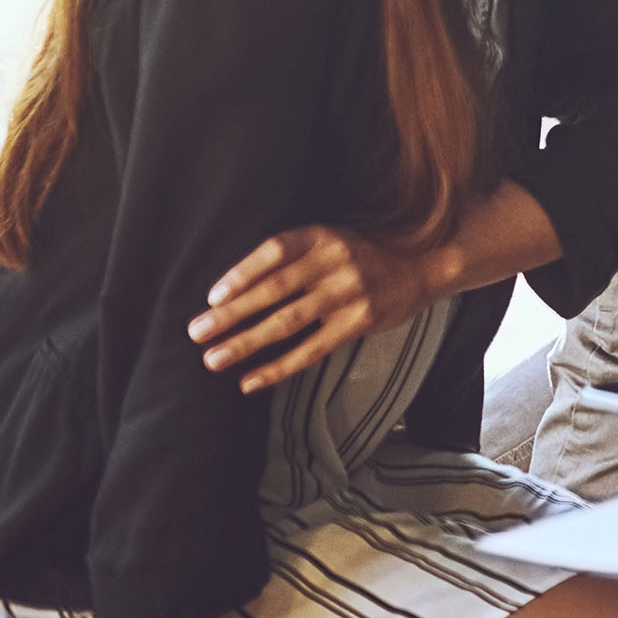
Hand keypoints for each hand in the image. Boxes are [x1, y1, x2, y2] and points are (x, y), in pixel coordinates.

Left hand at [191, 225, 438, 393]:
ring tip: (214, 359)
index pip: (276, 251)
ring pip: (288, 322)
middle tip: (197, 332)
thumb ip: (293, 256)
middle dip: (232, 313)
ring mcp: (348, 294)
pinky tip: (250, 381)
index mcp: (324, 236)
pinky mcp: (358, 323)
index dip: (242, 273)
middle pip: (275, 290)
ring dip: (246, 342)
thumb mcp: (331, 239)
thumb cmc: (363, 253)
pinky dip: (278, 368)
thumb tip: (234, 289)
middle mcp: (335, 262)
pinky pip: (311, 350)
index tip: (212, 296)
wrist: (421, 265)